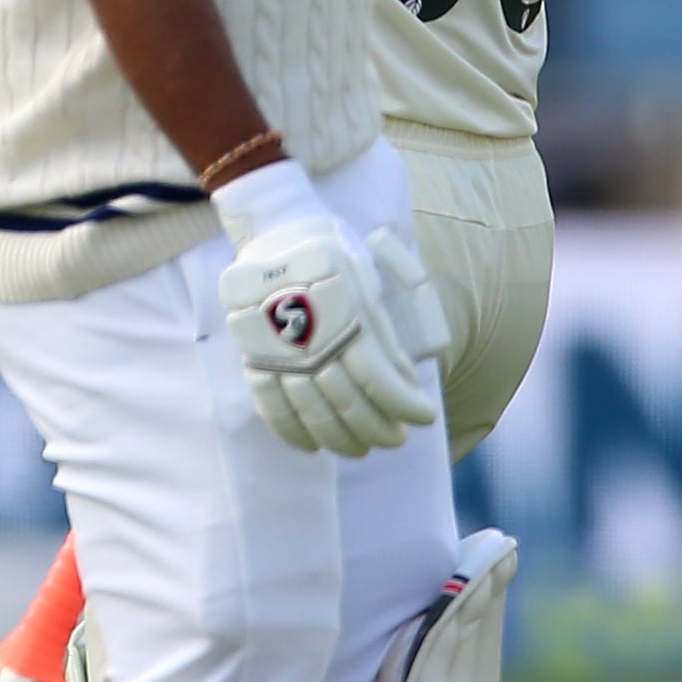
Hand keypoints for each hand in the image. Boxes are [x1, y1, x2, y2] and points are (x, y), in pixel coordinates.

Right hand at [218, 193, 443, 457]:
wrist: (274, 231)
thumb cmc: (331, 255)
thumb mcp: (368, 284)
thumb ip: (383, 334)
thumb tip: (404, 380)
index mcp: (346, 321)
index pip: (380, 381)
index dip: (405, 406)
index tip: (426, 419)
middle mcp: (312, 343)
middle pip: (348, 403)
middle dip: (378, 429)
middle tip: (396, 440)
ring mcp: (280, 353)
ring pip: (312, 411)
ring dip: (340, 438)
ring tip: (361, 449)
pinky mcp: (256, 356)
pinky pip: (270, 405)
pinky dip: (291, 431)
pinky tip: (311, 446)